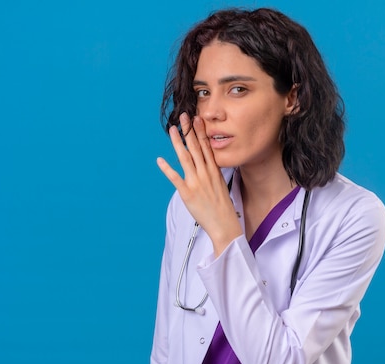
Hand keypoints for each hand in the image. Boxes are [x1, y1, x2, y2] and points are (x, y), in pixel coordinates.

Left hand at [157, 113, 242, 255]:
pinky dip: (167, 168)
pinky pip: (175, 178)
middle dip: (189, 131)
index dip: (200, 132)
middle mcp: (205, 173)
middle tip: (183, 117)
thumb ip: (212, 173)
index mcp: (214, 171)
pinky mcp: (187, 193)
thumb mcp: (220, 185)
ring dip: (178, 142)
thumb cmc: (223, 207)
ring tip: (172, 130)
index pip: (207, 146)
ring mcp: (196, 182)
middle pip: (196, 147)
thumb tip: (207, 165)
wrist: (225, 224)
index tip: (196, 120)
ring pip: (185, 158)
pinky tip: (160, 160)